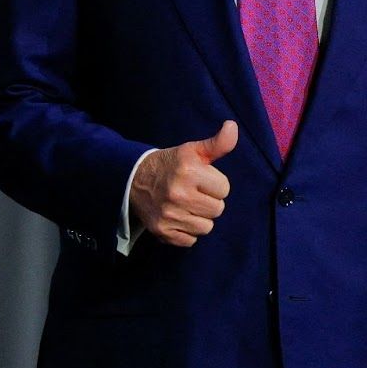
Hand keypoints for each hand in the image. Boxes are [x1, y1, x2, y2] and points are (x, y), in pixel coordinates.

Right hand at [128, 121, 237, 247]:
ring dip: (200, 218)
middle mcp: (178, 194)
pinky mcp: (161, 231)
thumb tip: (232, 126)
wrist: (134, 179)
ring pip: (206, 227)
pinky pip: (191, 240)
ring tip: (187, 206)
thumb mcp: (192, 151)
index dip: (216, 184)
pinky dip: (187, 232)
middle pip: (217, 209)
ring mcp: (169, 215)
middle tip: (194, 193)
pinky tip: (179, 218)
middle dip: (210, 201)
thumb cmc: (171, 164)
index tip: (202, 180)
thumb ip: (217, 143)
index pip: (224, 189)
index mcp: (189, 172)